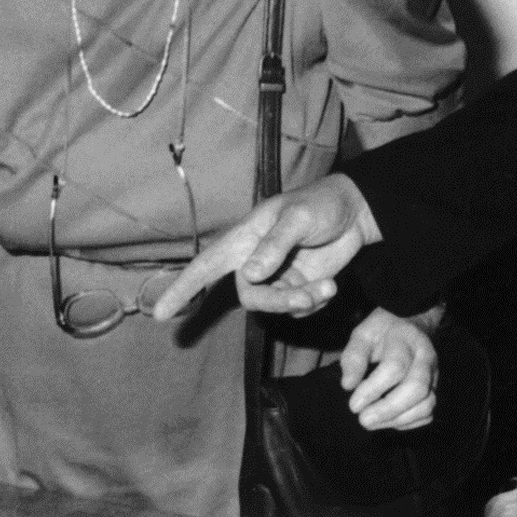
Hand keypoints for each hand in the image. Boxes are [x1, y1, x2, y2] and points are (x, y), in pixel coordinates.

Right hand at [151, 174, 378, 321]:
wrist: (356, 212)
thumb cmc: (321, 203)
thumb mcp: (298, 218)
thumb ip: (274, 245)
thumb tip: (249, 275)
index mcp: (244, 239)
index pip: (205, 266)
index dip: (182, 288)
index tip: (160, 313)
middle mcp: (255, 261)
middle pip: (249, 297)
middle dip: (276, 302)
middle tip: (308, 297)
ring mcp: (277, 277)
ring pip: (274, 307)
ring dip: (300, 303)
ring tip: (327, 288)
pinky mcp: (298, 288)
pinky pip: (296, 310)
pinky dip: (313, 304)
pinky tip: (329, 286)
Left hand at [338, 308, 436, 429]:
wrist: (409, 326)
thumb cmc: (381, 333)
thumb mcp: (362, 335)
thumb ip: (354, 357)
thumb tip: (348, 386)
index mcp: (406, 339)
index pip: (395, 367)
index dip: (373, 389)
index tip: (353, 405)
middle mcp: (425, 358)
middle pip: (416, 388)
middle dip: (389, 409)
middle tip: (364, 420)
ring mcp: (434, 376)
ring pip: (426, 404)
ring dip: (397, 419)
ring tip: (372, 423)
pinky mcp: (434, 390)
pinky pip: (427, 414)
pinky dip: (407, 423)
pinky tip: (387, 421)